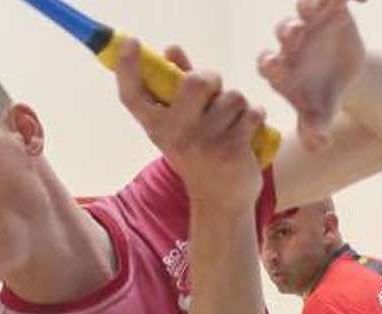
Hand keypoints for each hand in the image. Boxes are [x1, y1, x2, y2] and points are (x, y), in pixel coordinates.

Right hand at [115, 39, 266, 210]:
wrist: (221, 202)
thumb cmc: (201, 155)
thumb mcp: (183, 123)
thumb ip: (178, 86)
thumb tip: (171, 49)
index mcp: (157, 125)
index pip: (132, 95)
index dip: (127, 68)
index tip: (130, 43)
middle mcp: (175, 135)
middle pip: (196, 82)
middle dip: (213, 81)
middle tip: (214, 96)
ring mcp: (203, 144)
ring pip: (233, 96)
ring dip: (238, 107)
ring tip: (230, 128)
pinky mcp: (231, 150)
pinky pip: (251, 112)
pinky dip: (254, 118)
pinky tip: (246, 137)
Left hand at [257, 0, 367, 149]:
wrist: (340, 76)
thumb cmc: (321, 99)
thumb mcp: (319, 117)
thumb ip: (314, 130)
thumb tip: (319, 145)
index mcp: (282, 69)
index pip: (268, 64)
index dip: (270, 64)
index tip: (275, 65)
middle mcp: (291, 43)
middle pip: (284, 31)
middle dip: (289, 31)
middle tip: (295, 32)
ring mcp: (310, 22)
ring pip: (305, 6)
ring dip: (309, 3)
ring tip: (317, 6)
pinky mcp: (331, 8)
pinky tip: (362, 2)